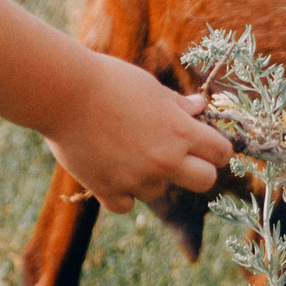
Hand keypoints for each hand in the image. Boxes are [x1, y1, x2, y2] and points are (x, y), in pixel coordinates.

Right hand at [45, 52, 233, 210]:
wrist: (64, 94)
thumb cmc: (110, 81)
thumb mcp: (151, 87)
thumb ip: (178, 105)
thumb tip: (201, 108)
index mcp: (180, 132)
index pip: (221, 153)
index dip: (218, 148)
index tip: (208, 145)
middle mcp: (164, 160)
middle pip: (204, 181)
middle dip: (198, 170)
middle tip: (180, 157)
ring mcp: (135, 179)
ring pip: (158, 191)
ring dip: (150, 177)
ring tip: (128, 150)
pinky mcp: (106, 190)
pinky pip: (126, 204)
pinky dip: (122, 192)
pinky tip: (113, 170)